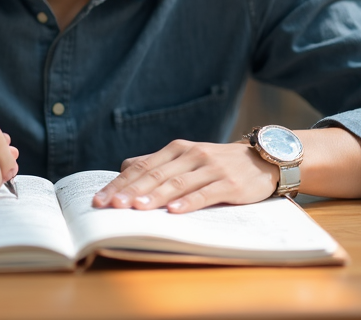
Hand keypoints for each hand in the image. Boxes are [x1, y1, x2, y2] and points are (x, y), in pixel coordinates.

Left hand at [91, 139, 276, 213]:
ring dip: (155, 196)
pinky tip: (174, 211)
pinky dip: (189, 202)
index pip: (141, 167)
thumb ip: (158, 164)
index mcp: (176, 150)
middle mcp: (191, 155)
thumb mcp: (187, 158)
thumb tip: (124, 168)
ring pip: (177, 183)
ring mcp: (210, 168)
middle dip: (130, 191)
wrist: (261, 159)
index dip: (119, 183)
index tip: (99, 199)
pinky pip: (206, 193)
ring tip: (137, 209)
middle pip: (154, 175)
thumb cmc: (217, 164)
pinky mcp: (229, 182)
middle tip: (111, 206)